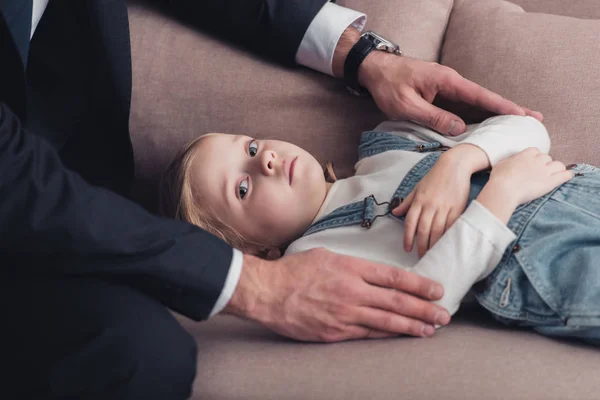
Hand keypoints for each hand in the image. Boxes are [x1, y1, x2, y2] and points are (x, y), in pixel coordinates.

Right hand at [224, 250, 450, 342]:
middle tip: (445, 315)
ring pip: (386, 322)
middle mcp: (352, 292)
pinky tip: (401, 337)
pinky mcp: (335, 333)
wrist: (267, 292)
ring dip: (412, 327)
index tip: (437, 290)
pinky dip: (387, 336)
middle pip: (397, 302)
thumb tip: (374, 274)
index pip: (394, 277)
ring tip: (430, 330)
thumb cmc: (294, 271)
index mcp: (351, 268)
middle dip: (425, 309)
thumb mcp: (326, 256)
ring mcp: (344, 315)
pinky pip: (366, 335)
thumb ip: (353, 265)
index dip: (419, 285)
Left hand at [358, 52, 542, 135]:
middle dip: (509, 110)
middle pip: (485, 100)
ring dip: (495, 115)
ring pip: (475, 104)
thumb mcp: (408, 105)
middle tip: (535, 120)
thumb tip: (459, 129)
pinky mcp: (440, 95)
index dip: (503, 107)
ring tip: (517, 126)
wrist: (374, 69)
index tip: (523, 115)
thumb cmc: (389, 85)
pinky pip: (463, 107)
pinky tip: (487, 126)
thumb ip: (433, 117)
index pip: (481, 96)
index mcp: (447, 81)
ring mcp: (447, 88)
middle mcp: (452, 83)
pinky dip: (477, 116)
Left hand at [392, 144, 486, 256]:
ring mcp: (444, 207)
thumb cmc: (434, 177)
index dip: (408, 237)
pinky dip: (447, 237)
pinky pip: (451, 226)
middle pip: (423, 230)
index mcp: (419, 200)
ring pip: (437, 230)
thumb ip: (407, 202)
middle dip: (421, 245)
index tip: (407, 249)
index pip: (410, 223)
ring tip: (432, 255)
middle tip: (421, 257)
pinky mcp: (457, 208)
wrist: (454, 166)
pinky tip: (445, 245)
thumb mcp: (417, 188)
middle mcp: (430, 205)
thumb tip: (394, 213)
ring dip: (433, 244)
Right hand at [486, 147, 573, 206]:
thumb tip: (512, 161)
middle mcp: (537, 160)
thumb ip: (510, 160)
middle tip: (542, 171)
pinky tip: (568, 176)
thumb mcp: (501, 164)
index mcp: (526, 154)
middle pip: (547, 158)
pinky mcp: (551, 182)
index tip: (533, 163)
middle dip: (546, 164)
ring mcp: (545, 170)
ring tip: (555, 173)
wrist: (504, 189)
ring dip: (557, 168)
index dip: (536, 157)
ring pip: (559, 165)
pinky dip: (567, 175)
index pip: (536, 151)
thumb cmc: (499, 178)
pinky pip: (565, 175)